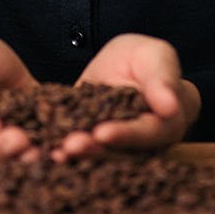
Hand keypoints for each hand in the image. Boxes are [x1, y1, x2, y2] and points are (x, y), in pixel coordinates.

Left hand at [53, 33, 201, 159]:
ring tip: (56, 150)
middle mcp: (141, 147)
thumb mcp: (156, 56)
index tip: (103, 133)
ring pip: (97, 157)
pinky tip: (44, 149)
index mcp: (165, 126)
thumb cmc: (146, 59)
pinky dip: (61, 151)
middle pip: (119, 153)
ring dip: (76, 155)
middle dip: (94, 150)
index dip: (126, 135)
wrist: (122, 65)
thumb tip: (170, 107)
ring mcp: (113, 151)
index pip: (148, 133)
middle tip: (71, 145)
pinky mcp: (89, 147)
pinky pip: (78, 151)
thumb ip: (162, 79)